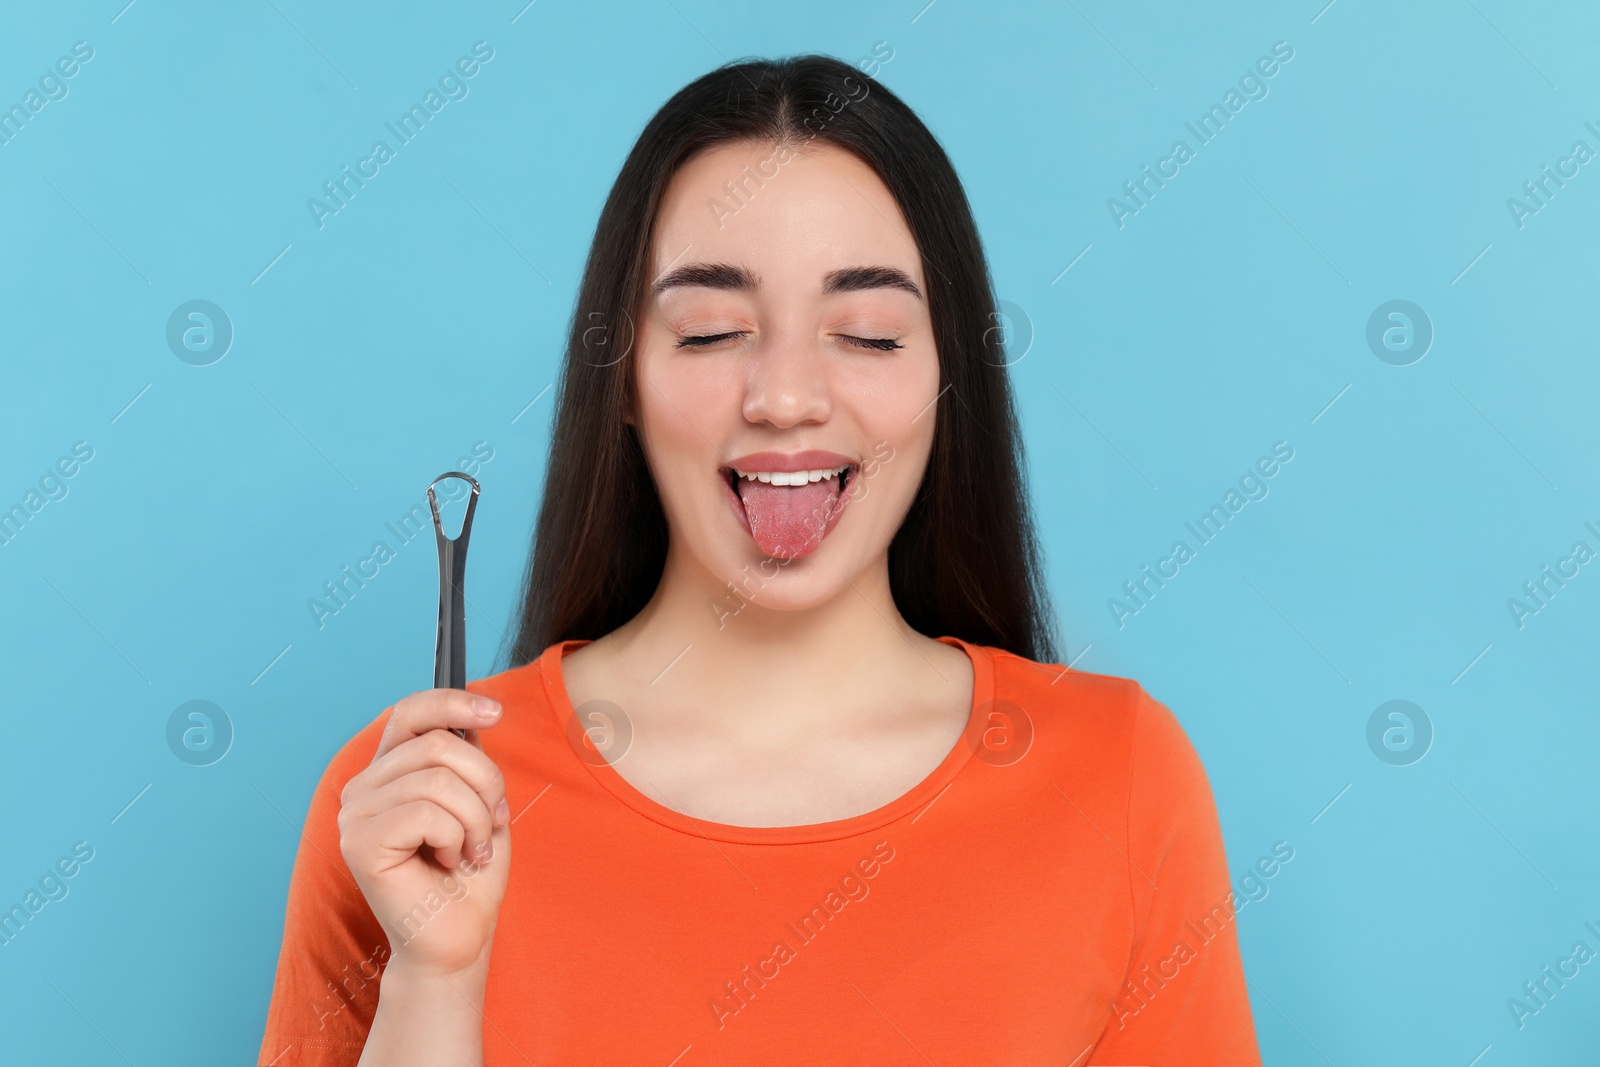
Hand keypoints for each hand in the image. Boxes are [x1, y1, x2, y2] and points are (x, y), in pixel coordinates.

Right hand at [338, 689, 512, 978]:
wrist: (459, 936)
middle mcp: (364, 787)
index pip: (411, 711)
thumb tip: (470, 719)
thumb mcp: (479, 802)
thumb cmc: (468, 873)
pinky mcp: (359, 843)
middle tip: (492, 823)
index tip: (495, 713)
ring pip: (439, 780)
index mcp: (390, 771)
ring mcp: (356, 814)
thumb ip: (466, 760)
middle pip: (438, 744)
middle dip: (485, 782)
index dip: (453, 702)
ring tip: (471, 849)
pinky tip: (448, 862)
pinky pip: (427, 814)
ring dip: (475, 818)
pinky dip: (456, 838)